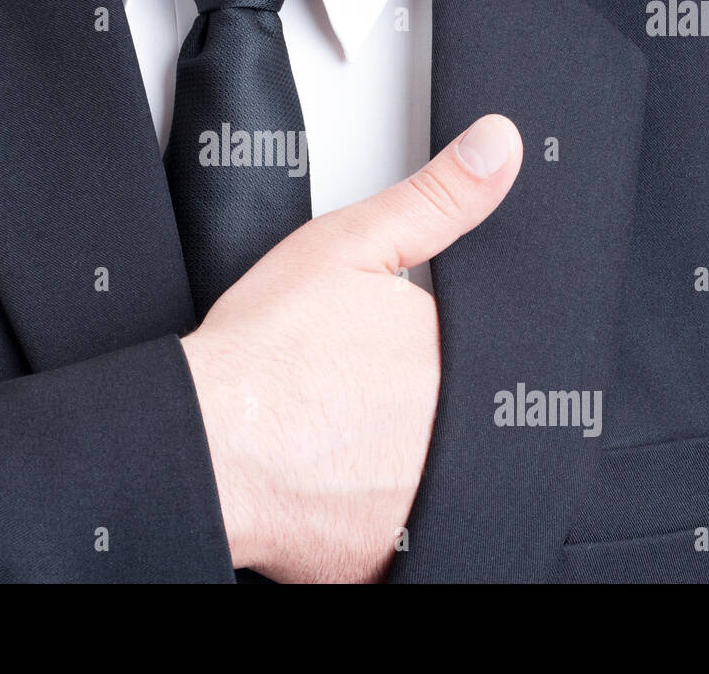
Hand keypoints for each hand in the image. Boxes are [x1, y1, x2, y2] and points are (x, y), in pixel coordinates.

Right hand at [182, 114, 522, 582]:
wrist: (206, 443)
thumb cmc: (265, 352)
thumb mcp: (353, 245)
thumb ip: (436, 198)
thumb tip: (502, 147)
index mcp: (463, 361)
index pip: (491, 357)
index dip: (441, 352)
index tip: (395, 358)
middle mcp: (460, 440)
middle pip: (467, 420)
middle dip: (428, 407)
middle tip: (358, 396)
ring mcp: (429, 506)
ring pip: (439, 478)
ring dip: (408, 459)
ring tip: (346, 436)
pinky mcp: (391, 562)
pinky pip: (402, 533)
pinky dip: (378, 512)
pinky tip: (339, 483)